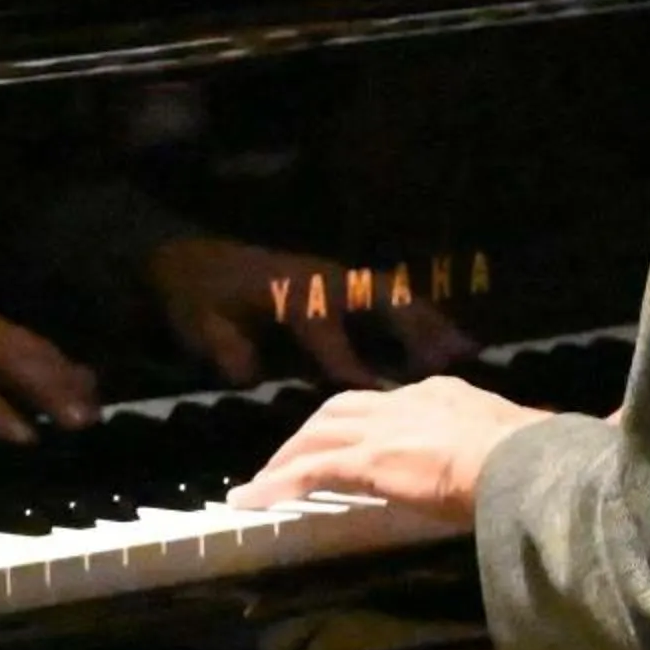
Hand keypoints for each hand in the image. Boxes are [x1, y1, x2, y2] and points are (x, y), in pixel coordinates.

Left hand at [145, 236, 475, 389]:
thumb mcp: (201, 324)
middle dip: (417, 325)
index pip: (326, 328)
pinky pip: (386, 298)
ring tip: (463, 352)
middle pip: (381, 296)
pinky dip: (415, 317)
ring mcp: (334, 279)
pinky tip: (436, 344)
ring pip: (392, 295)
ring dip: (426, 320)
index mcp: (291, 290)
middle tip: (454, 357)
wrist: (186, 257)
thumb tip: (248, 378)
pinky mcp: (337, 286)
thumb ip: (226, 350)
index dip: (349, 361)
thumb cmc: (198, 296)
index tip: (381, 393)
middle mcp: (323, 280)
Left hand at [226, 375, 552, 520]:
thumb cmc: (538, 457)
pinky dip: (280, 483)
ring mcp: (385, 428)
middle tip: (291, 458)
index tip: (357, 437)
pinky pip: (310, 471)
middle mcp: (408, 401)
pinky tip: (255, 502)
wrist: (522, 462)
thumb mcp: (543, 441)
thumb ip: (566, 433)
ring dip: (289, 456)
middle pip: (344, 406)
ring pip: (319, 433)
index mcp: (446, 396)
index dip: (368, 418)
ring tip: (265, 482)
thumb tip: (620, 424)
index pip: (393, 401)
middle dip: (314, 429)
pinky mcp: (367, 460)